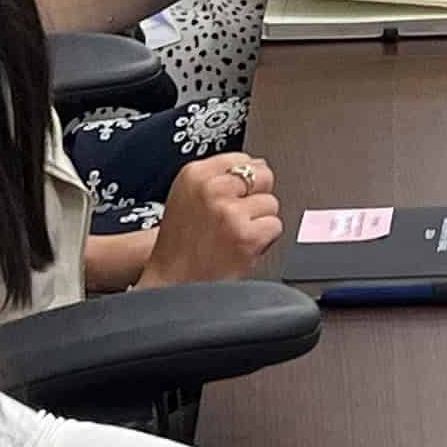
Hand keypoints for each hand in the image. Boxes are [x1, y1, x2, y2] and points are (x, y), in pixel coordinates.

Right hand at [138, 153, 280, 287]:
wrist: (171, 287)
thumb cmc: (179, 248)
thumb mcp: (186, 198)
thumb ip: (217, 178)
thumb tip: (257, 166)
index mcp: (194, 174)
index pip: (243, 159)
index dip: (244, 182)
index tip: (233, 198)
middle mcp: (211, 189)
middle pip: (263, 176)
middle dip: (255, 198)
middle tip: (234, 221)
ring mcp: (229, 212)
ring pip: (271, 203)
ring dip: (259, 222)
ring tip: (233, 237)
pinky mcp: (247, 235)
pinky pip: (275, 226)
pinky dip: (264, 241)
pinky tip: (241, 248)